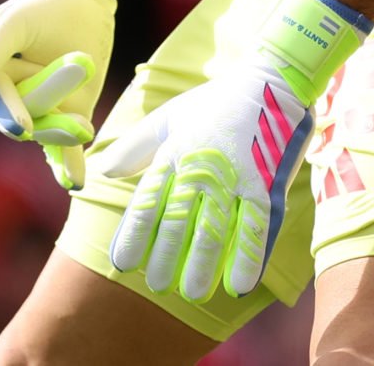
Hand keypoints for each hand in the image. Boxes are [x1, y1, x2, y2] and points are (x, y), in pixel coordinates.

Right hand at [0, 0, 113, 189]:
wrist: (79, 1)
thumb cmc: (39, 8)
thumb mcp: (14, 21)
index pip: (0, 101)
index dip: (11, 112)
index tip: (23, 126)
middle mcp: (13, 100)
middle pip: (28, 119)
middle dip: (50, 120)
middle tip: (79, 121)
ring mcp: (43, 111)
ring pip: (49, 132)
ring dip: (64, 133)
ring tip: (84, 128)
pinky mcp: (69, 115)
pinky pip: (66, 147)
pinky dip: (68, 165)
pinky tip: (75, 181)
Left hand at [102, 60, 313, 300]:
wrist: (270, 79)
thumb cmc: (215, 102)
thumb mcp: (169, 117)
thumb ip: (135, 146)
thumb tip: (103, 170)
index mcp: (173, 153)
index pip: (147, 202)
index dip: (134, 235)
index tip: (123, 264)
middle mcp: (199, 167)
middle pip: (177, 221)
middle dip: (165, 257)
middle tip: (156, 286)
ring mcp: (234, 177)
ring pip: (214, 229)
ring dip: (201, 265)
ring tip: (191, 294)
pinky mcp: (266, 183)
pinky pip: (255, 227)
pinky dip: (247, 257)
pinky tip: (239, 284)